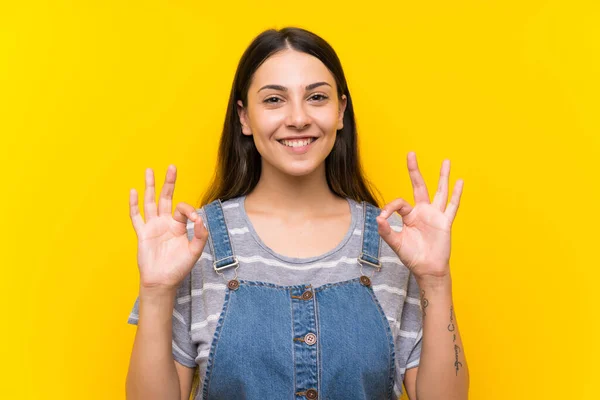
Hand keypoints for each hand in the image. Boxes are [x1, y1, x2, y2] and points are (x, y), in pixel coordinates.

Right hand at [129, 165, 208, 291]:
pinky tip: (133, 192)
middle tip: (172, 167)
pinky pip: (136, 217)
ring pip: (150, 202)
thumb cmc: (178, 268)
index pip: (183, 209)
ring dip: (150, 187)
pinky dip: (134, 205)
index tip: (196, 220)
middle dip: (169, 183)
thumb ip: (201, 236)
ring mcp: (153, 227)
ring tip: (149, 170)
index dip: (190, 210)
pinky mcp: (142, 234)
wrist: (162, 282)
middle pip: (166, 198)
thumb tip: (202, 220)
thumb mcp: (195, 252)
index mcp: (179, 226)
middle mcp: (165, 223)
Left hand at [376, 152, 463, 280]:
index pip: (400, 202)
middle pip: (419, 186)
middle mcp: (423, 212)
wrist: (427, 269)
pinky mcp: (445, 222)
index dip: (390, 207)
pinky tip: (460, 181)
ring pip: (440, 191)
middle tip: (410, 154)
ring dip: (443, 176)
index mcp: (409, 215)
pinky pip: (452, 206)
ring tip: (446, 161)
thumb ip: (386, 231)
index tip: (383, 217)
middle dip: (414, 170)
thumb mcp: (396, 243)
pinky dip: (457, 194)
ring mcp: (435, 215)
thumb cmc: (412, 256)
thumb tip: (378, 219)